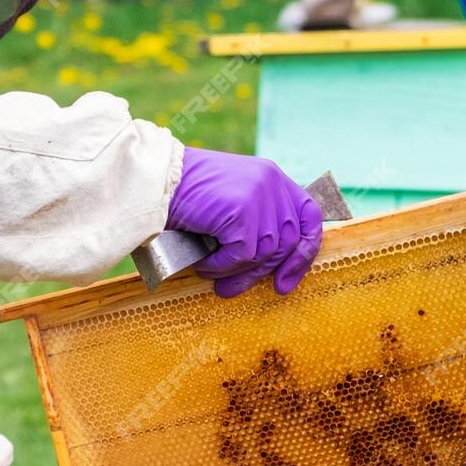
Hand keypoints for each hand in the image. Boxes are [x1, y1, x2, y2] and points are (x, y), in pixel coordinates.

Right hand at [165, 147, 322, 297]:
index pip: (309, 215)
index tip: (288, 277)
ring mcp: (259, 197)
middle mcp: (272, 184)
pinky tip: (203, 264)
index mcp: (273, 177)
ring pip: (263, 253)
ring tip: (212, 275)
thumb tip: (275, 264)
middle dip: (263, 272)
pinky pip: (241, 256)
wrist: (157, 179)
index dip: (305, 249)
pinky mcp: (242, 214)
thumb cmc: (187, 193)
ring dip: (236, 271)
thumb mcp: (233, 198)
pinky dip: (220, 267)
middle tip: (234, 288)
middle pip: (287, 242)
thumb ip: (257, 218)